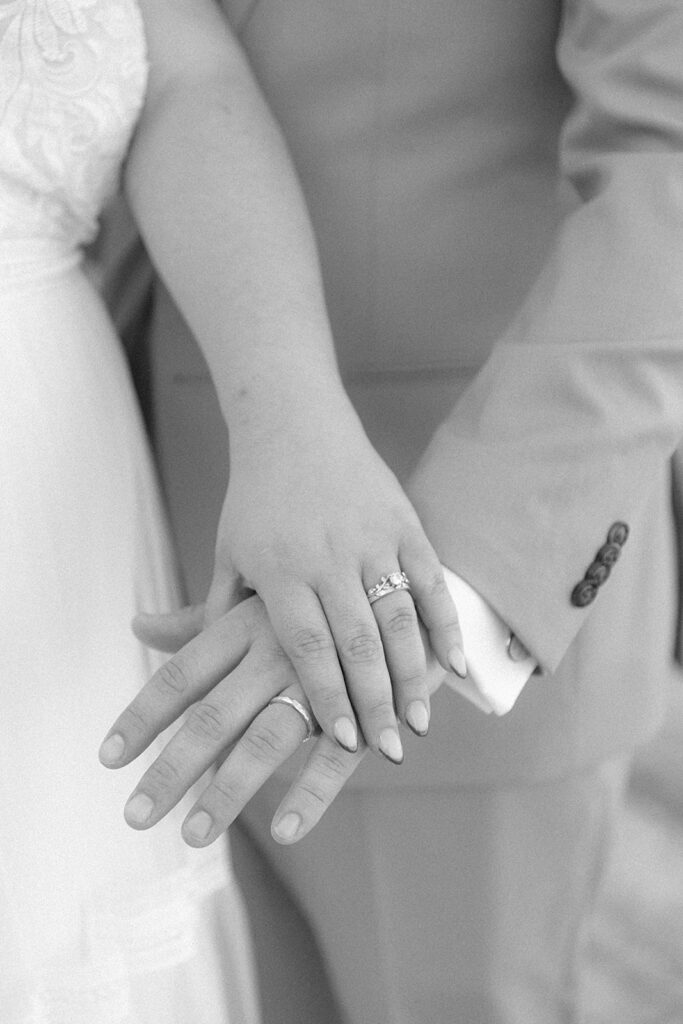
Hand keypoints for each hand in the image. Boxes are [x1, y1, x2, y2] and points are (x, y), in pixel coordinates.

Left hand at [99, 599, 364, 845]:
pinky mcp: (369, 704)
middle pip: (214, 715)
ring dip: (230, 790)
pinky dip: (312, 791)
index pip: (182, 674)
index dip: (143, 716)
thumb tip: (137, 625)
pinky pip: (338, 754)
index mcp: (246, 623)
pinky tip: (286, 830)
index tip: (107, 758)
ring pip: (268, 738)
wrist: (408, 587)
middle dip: (173, 768)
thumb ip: (199, 622)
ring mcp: (323, 678)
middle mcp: (277, 649)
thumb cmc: (319, 599)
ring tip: (194, 836)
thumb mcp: (259, 601)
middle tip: (135, 816)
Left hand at [207, 401, 465, 763]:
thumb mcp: (229, 553)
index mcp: (281, 572)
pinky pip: (430, 580)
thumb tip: (194, 665)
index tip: (343, 742)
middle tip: (390, 751)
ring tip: (421, 723)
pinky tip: (453, 667)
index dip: (328, 695)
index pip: (308, 646)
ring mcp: (372, 540)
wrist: (294, 427)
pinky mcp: (403, 523)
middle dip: (376, 701)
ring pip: (399, 617)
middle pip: (358, 641)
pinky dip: (444, 624)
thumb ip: (218, 611)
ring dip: (413, 674)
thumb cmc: (256, 499)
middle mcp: (329, 558)